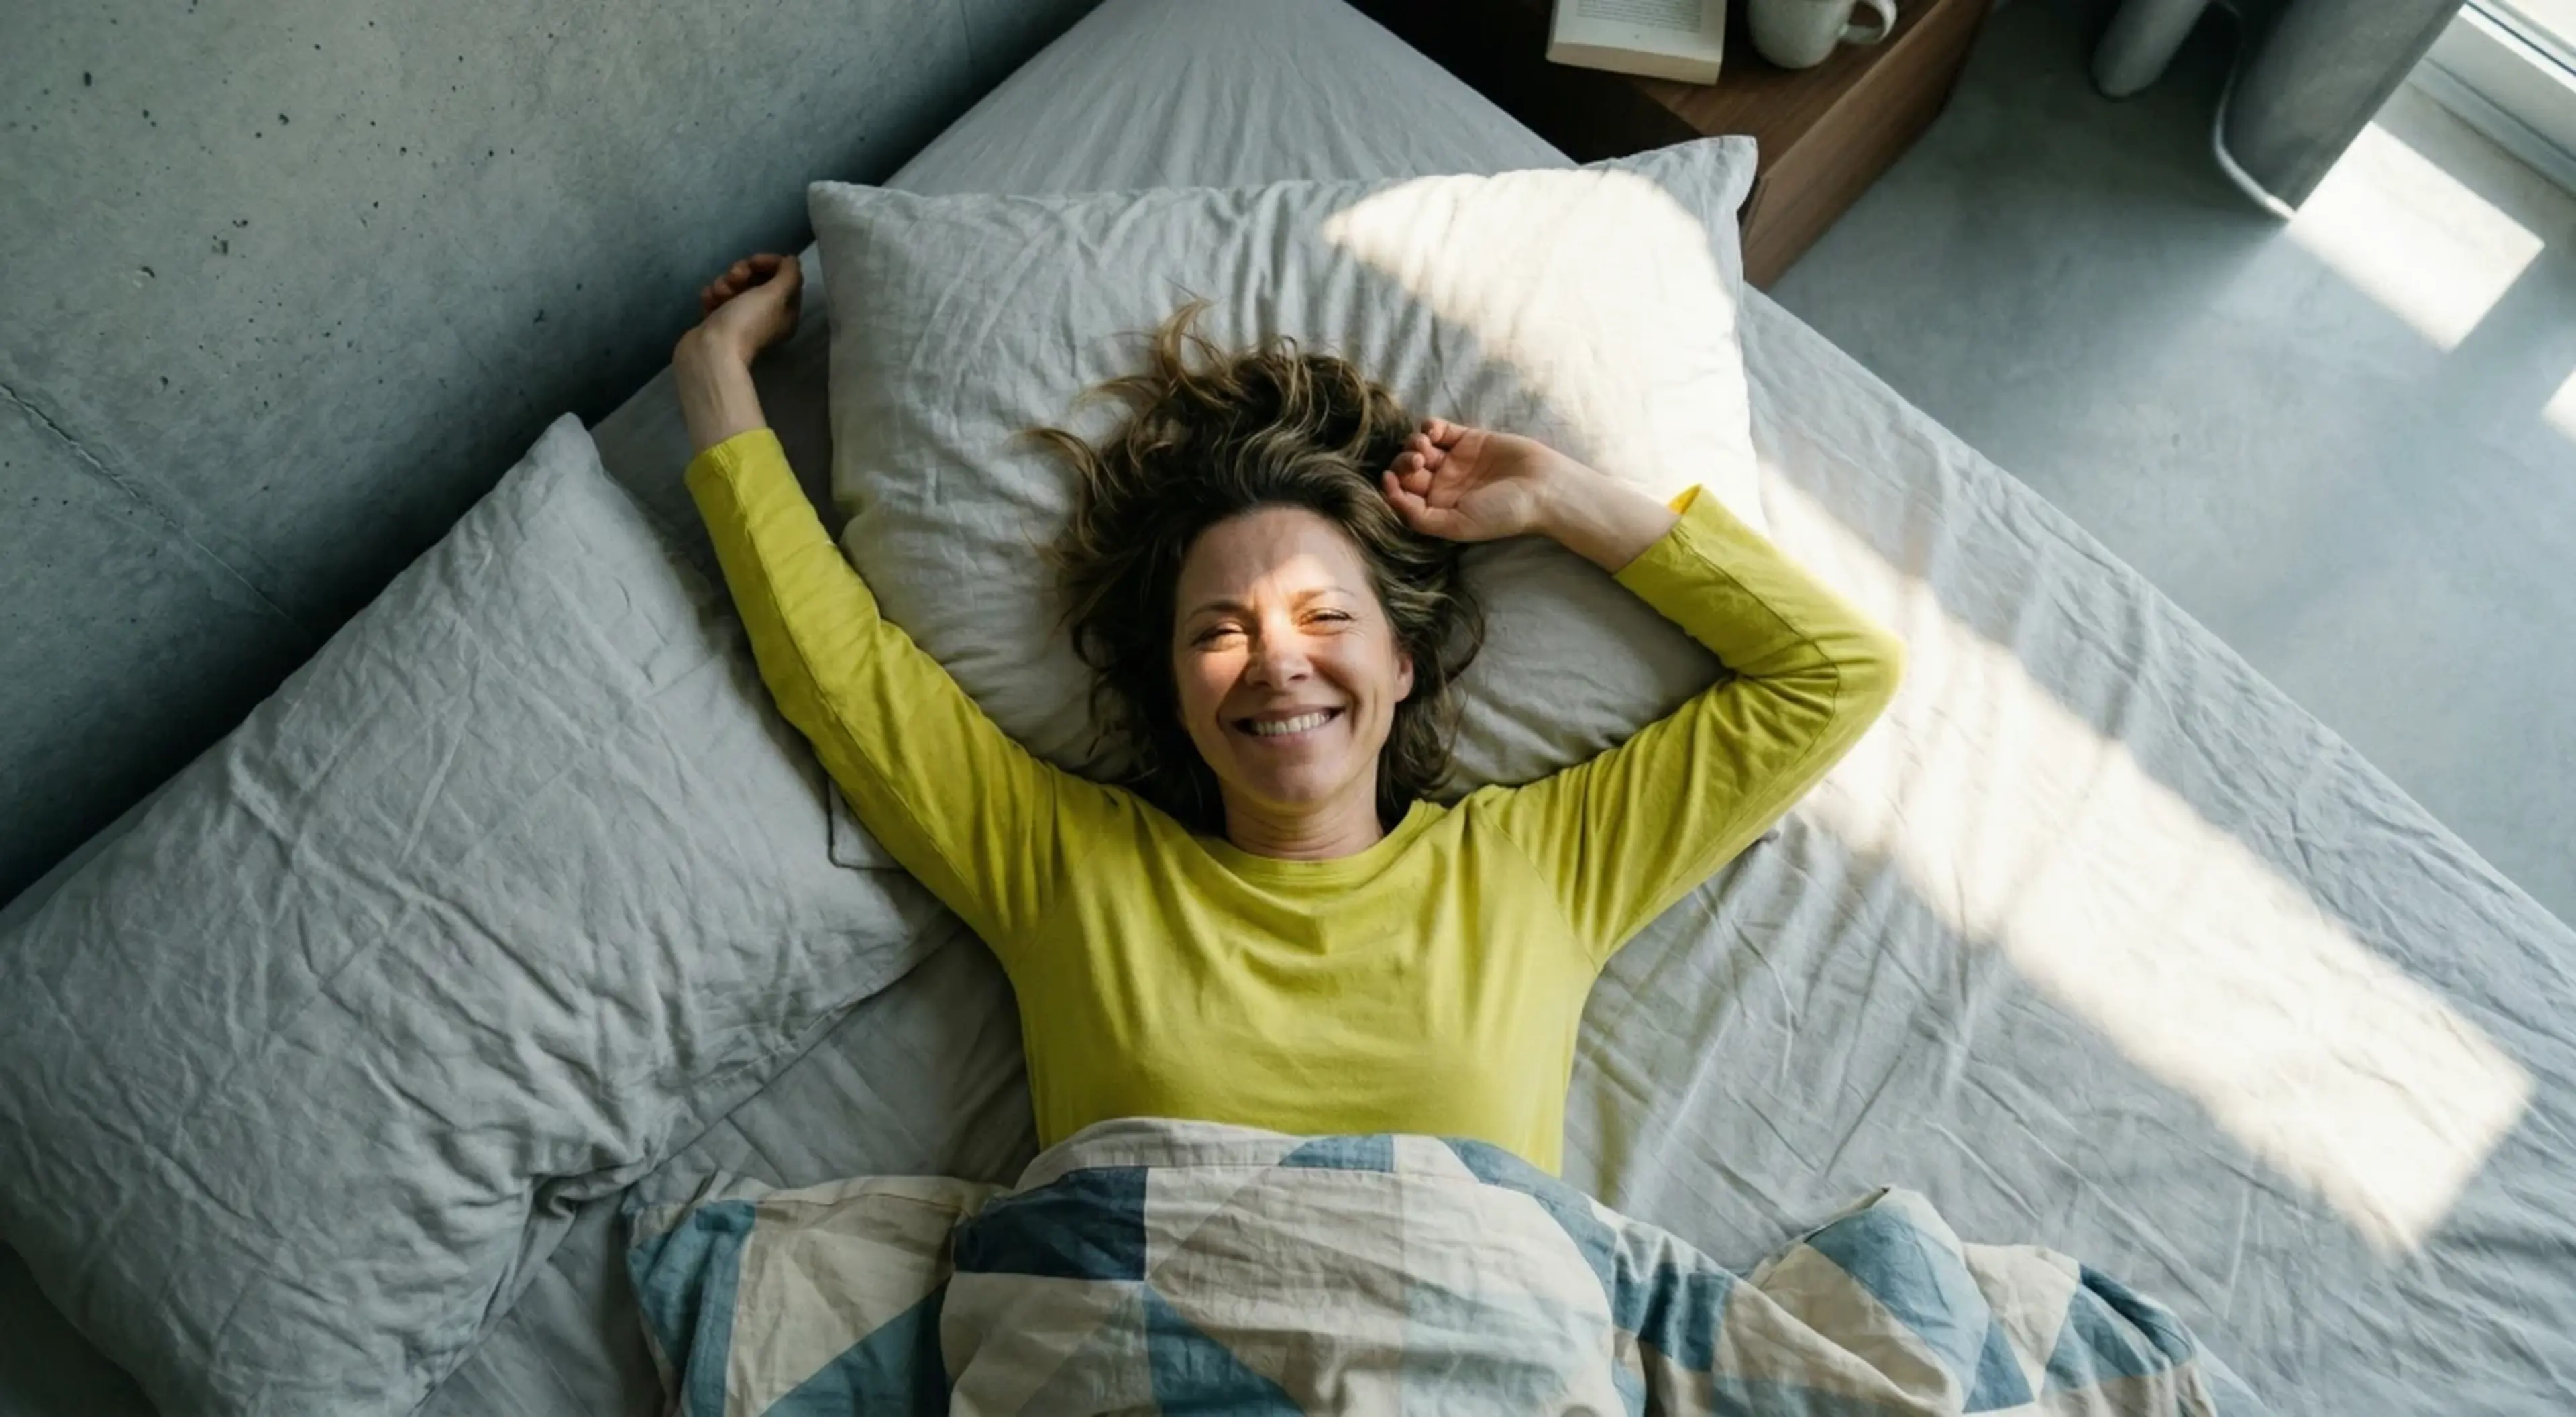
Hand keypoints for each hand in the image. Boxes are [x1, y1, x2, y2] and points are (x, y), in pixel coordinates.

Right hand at [684, 253, 801, 365]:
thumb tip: (791, 261)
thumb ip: (789, 274)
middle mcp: (766, 316)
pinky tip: (709, 302)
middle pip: (758, 279)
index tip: (754, 261)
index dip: (770, 263)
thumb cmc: (747, 321)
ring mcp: (741, 318)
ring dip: (725, 283)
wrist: (710, 350)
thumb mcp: (775, 295)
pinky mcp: (719, 320)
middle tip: (735, 277)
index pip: (784, 277)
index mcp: (785, 312)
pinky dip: (712, 296)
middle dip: (744, 272)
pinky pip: (717, 297)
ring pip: (735, 285)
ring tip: (720, 294)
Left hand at [1379, 418, 1587, 543]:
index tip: (1388, 478)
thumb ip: (1420, 518)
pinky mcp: (1467, 438)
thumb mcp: (1457, 526)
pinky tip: (1432, 431)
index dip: (1391, 487)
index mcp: (1438, 509)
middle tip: (1417, 462)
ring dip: (1413, 444)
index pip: (1403, 497)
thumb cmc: (1502, 513)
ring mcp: (1454, 461)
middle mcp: (1443, 486)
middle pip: (1407, 471)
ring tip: (1426, 448)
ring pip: (1418, 448)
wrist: (1542, 487)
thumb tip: (1390, 495)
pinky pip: (1437, 430)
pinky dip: (1428, 427)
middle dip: (1403, 464)